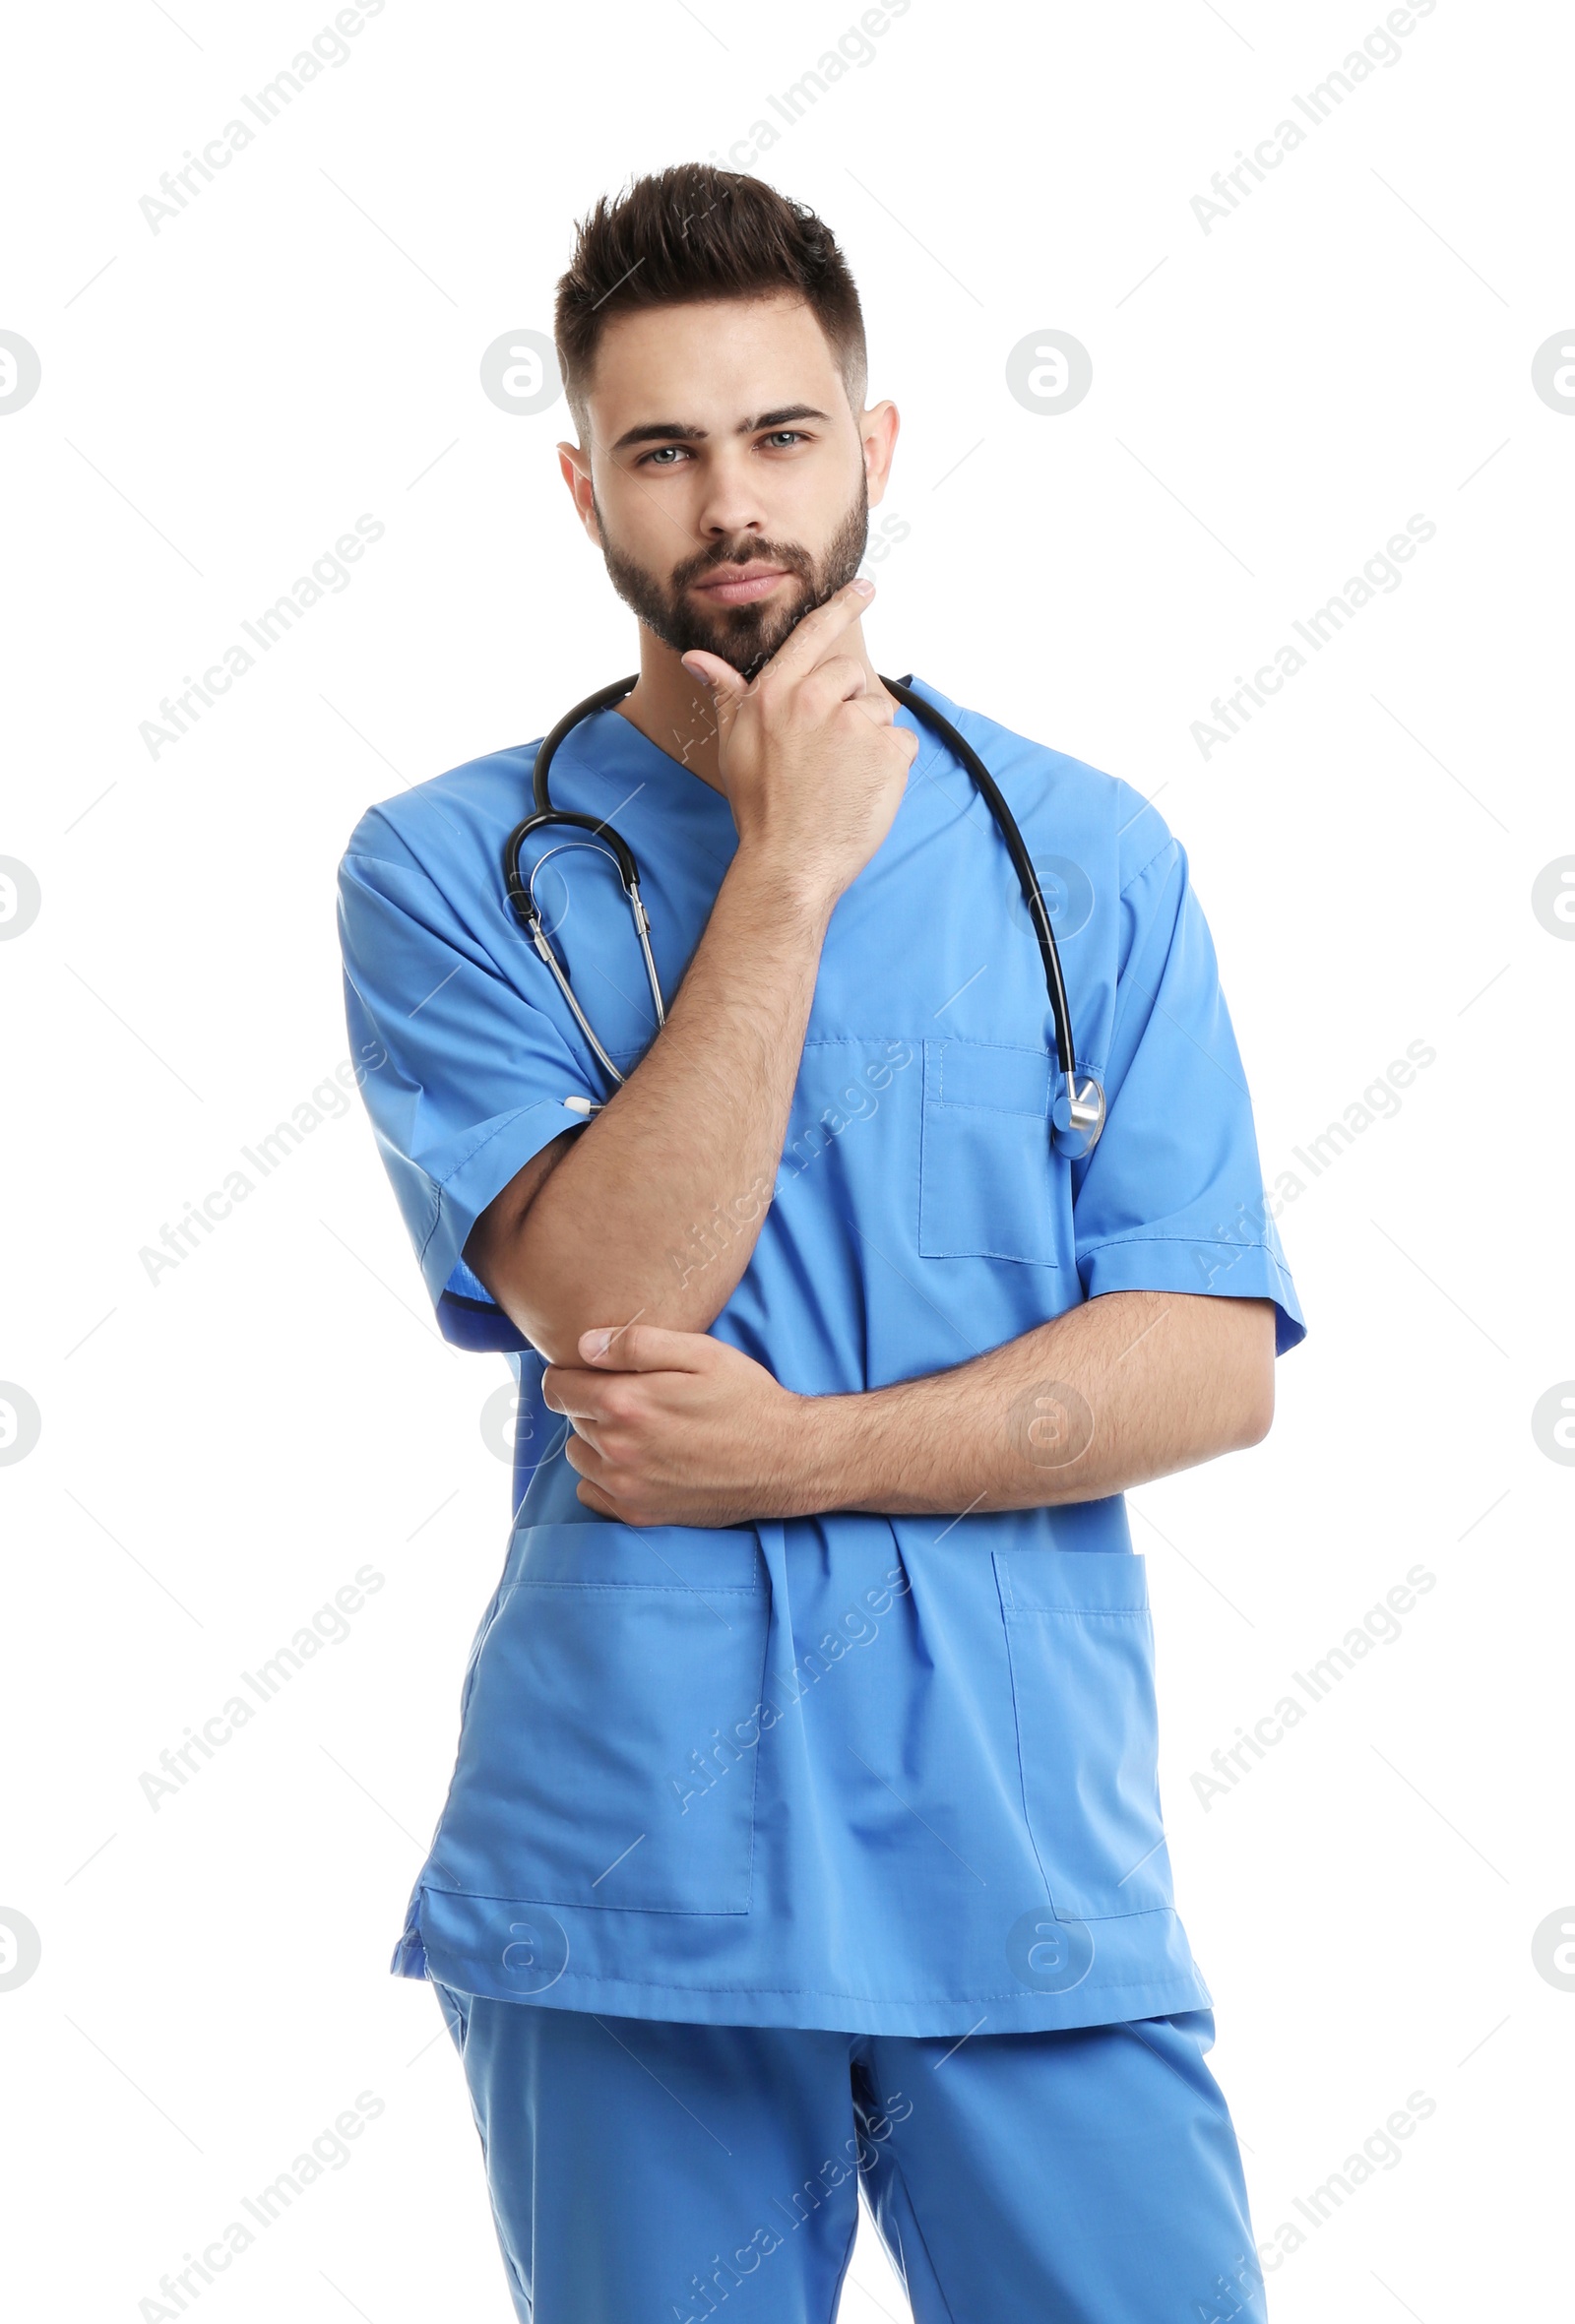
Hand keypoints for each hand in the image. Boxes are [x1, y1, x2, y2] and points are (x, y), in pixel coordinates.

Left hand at [542, 1324, 809, 1526]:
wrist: (785, 1460)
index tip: (588, 1368)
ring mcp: (626, 1487)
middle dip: (590, 1402)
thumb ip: (637, 1343)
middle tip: (631, 1395)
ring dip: (595, 1438)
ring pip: (579, 1454)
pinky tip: (634, 1461)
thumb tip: (584, 1345)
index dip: (569, 1371)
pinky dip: (602, 1475)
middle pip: (571, 1419)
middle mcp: (617, 1449)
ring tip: (636, 1427)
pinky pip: (591, 1492)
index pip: (557, 1387)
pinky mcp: (639, 1514)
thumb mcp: (701, 1353)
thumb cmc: (746, 1399)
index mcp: (625, 1403)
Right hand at [679, 577, 919, 907]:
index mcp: (777, 692)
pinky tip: (864, 788)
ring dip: (870, 739)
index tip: (865, 589)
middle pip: (852, 676)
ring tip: (843, 776)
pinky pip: (903, 744)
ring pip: (879, 712)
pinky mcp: (888, 753)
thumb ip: (726, 693)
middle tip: (829, 752)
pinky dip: (892, 765)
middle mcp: (814, 699)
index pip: (814, 633)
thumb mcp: (733, 743)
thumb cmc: (759, 806)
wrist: (789, 860)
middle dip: (848, 705)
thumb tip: (697, 659)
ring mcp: (854, 725)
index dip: (843, 606)